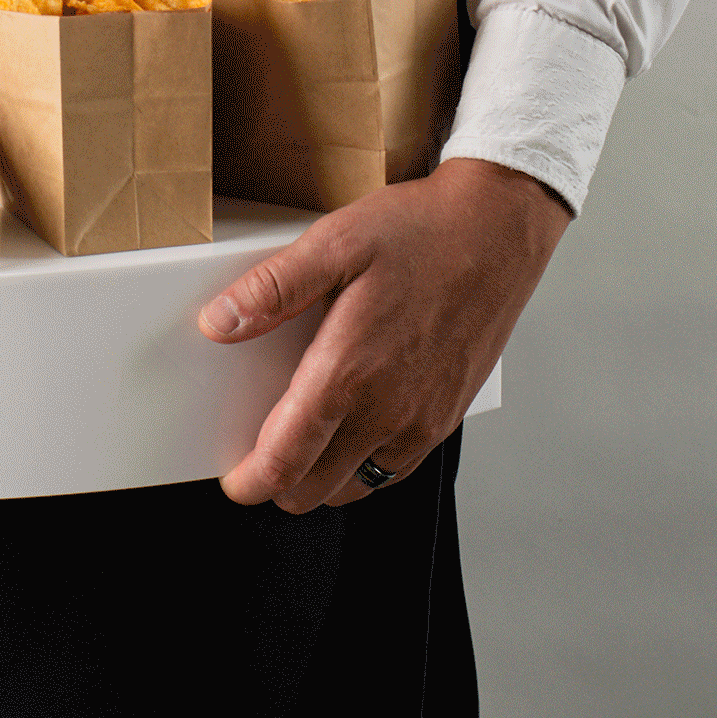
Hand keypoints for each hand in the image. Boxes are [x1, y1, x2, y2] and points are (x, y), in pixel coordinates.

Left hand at [197, 158, 571, 510]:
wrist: (497, 229)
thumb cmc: (420, 232)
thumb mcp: (333, 243)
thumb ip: (271, 290)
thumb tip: (218, 323)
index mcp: (350, 370)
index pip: (287, 458)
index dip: (251, 481)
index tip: (234, 481)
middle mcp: (389, 409)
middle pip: (317, 488)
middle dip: (280, 483)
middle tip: (259, 455)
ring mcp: (423, 419)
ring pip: (358, 487)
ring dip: (322, 479)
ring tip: (301, 444)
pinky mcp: (447, 416)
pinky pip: (395, 470)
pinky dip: (363, 468)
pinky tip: (352, 433)